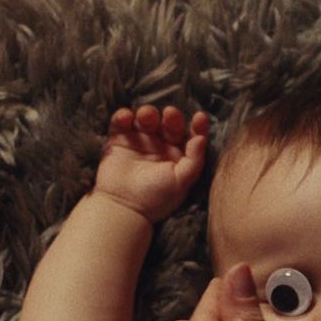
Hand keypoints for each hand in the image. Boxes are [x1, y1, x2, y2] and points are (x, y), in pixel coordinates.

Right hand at [94, 105, 208, 221]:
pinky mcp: (119, 141)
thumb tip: (202, 138)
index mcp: (178, 156)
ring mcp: (139, 142)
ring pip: (146, 119)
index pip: (190, 136)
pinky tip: (127, 118)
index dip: (196, 126)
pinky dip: (123, 116)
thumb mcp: (181, 181)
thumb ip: (194, 159)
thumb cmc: (155, 198)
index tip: (199, 117)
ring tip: (146, 117)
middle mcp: (160, 147)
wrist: (123, 207)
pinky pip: (121, 122)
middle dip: (171, 116)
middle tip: (169, 115)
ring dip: (147, 113)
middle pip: (169, 123)